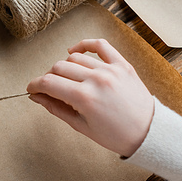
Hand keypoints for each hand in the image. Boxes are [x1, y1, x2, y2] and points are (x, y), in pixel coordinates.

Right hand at [27, 39, 153, 156]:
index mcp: (85, 98)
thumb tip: (36, 97)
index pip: (48, 83)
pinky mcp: (122, 64)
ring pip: (75, 58)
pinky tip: (74, 51)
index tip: (31, 89)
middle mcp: (96, 80)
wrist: (150, 134)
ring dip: (64, 67)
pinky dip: (84, 45)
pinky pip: (99, 45)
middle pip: (58, 68)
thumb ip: (56, 108)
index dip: (34, 85)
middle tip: (49, 88)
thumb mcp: (81, 126)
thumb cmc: (116, 135)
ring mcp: (110, 70)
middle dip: (48, 78)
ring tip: (66, 79)